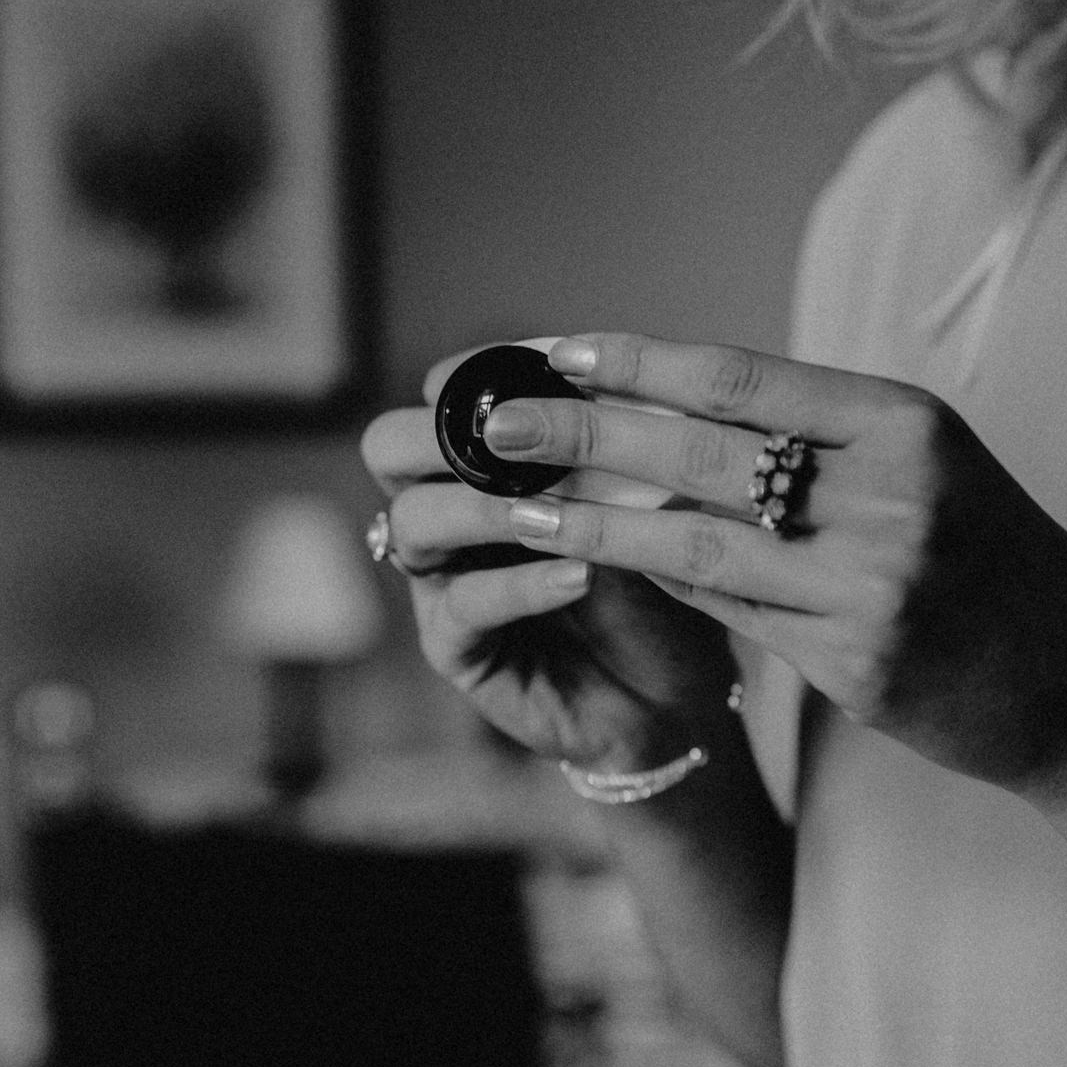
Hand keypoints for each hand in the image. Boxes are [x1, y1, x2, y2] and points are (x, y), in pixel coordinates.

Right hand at [359, 348, 737, 771]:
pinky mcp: (455, 648)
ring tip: (549, 515)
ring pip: (415, 522)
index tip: (533, 372)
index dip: (472, 376)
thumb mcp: (646, 501)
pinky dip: (522, 585)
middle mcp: (447, 513)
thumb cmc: (660, 584)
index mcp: (482, 465)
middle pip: (389, 447)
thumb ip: (612, 446)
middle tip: (505, 437)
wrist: (677, 694)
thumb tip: (607, 377)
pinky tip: (578, 576)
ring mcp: (441, 580)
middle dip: (438, 432)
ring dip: (483, 509)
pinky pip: (466, 605)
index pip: (439, 395)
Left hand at [486, 332, 1066, 799]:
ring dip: (588, 521)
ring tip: (508, 505)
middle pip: (700, 448)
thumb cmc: (990, 558)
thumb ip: (813, 434)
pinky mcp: (855, 664)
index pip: (738, 375)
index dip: (632, 361)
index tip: (547, 351)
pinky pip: (727, 614)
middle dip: (582, 431)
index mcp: (904, 423)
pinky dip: (654, 584)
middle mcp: (891, 493)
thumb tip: (668, 403)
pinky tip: (590, 566)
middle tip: (490, 423)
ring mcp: (872, 583)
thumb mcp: (923, 466)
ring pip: (694, 540)